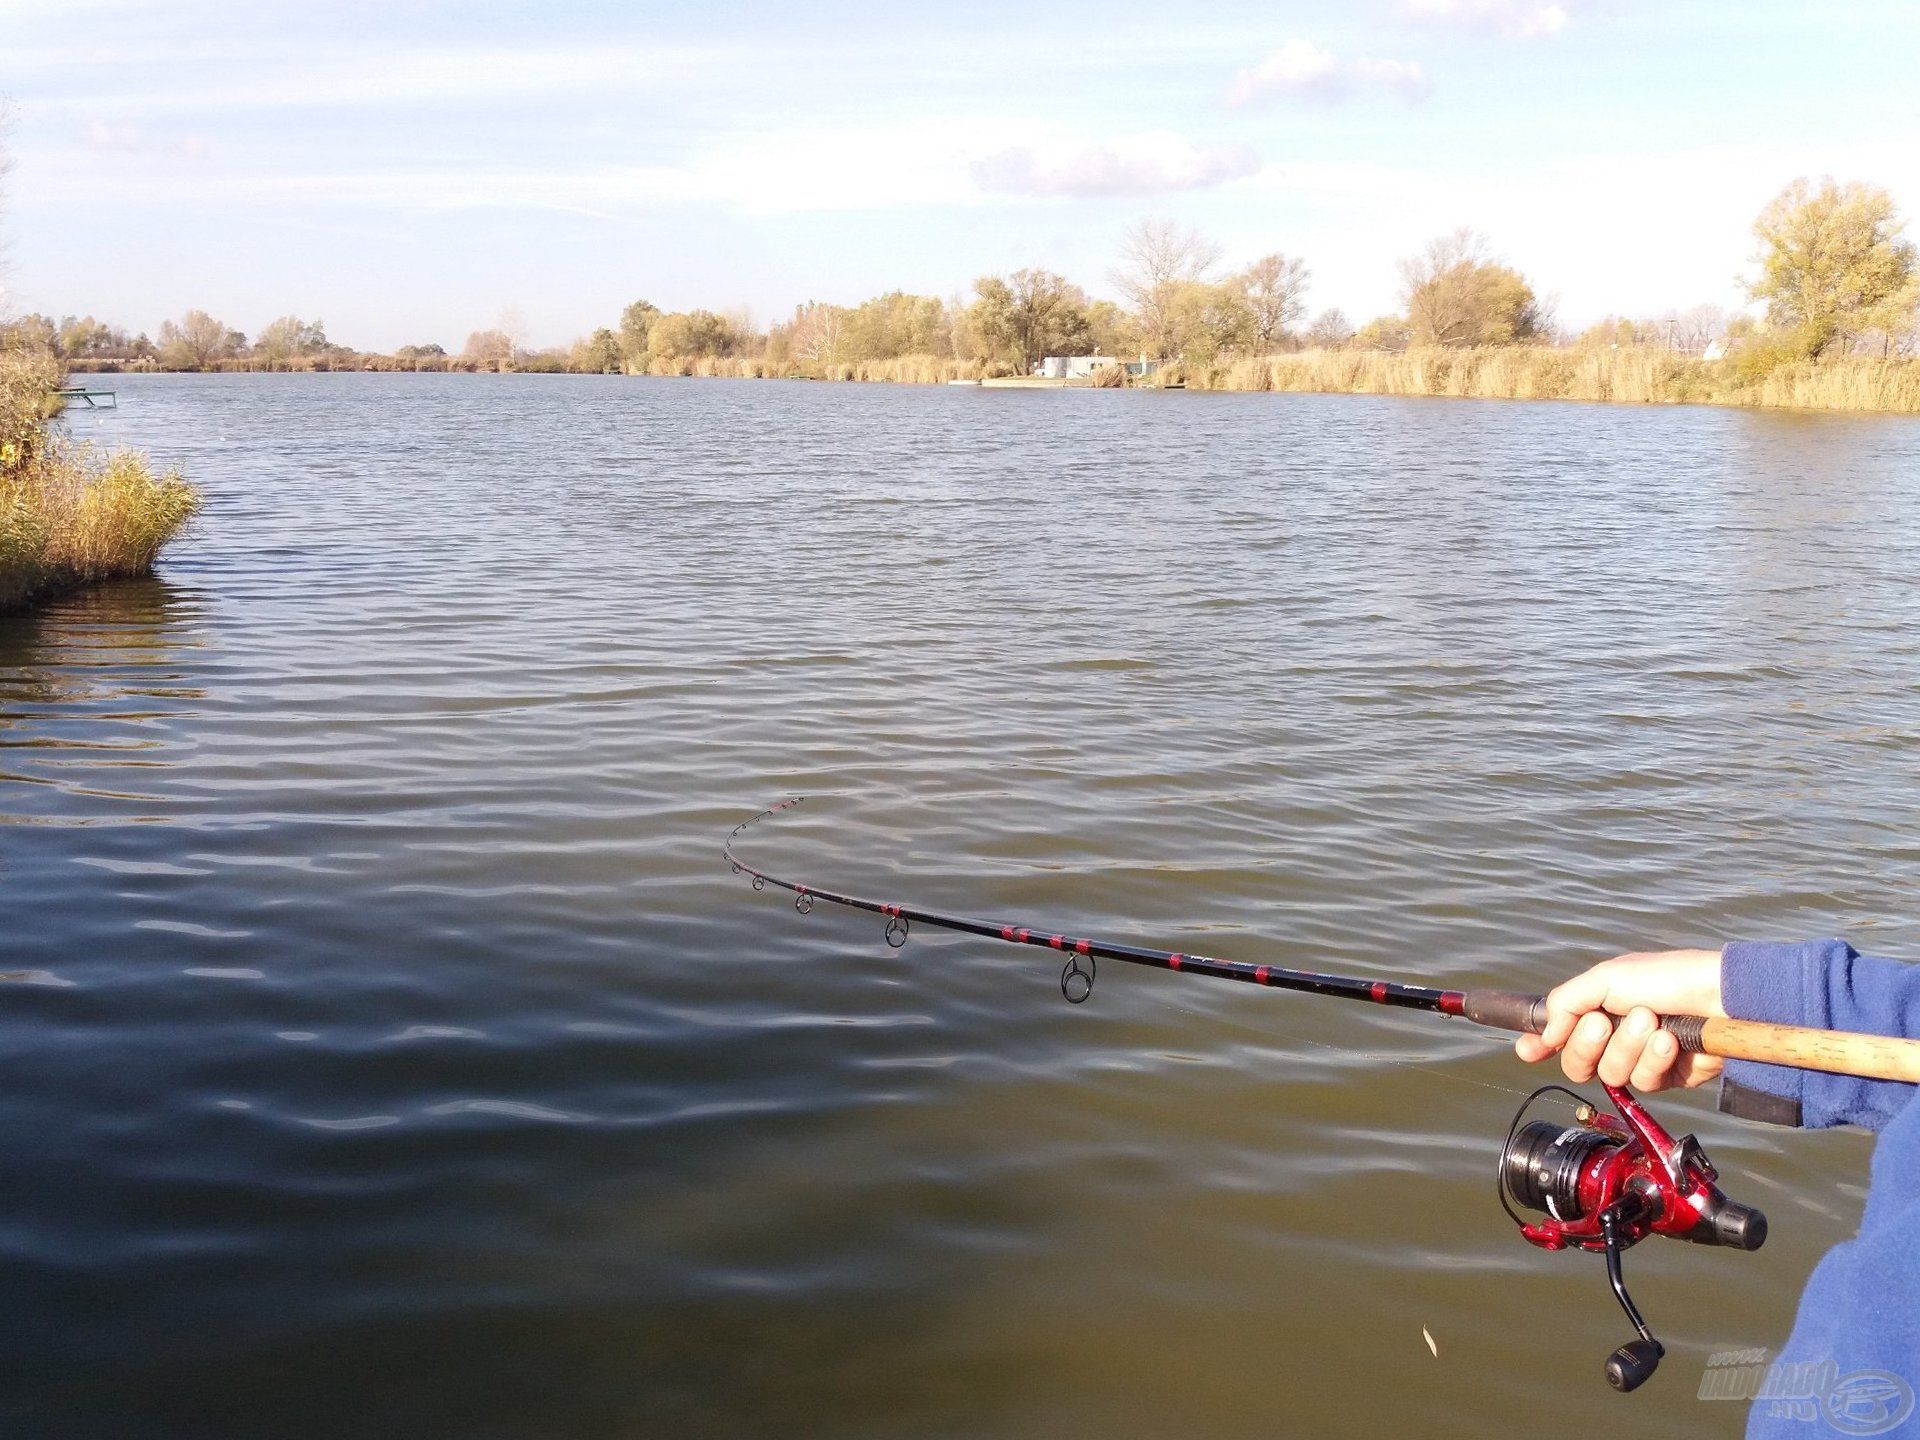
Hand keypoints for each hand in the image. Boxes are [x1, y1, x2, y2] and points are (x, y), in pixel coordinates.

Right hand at [1513, 949, 1725, 1090]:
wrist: (1721, 997)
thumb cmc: (1665, 978)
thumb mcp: (1606, 978)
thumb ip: (1565, 1003)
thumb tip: (1543, 1037)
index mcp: (1595, 1008)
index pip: (1558, 1033)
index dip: (1539, 1043)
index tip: (1527, 1050)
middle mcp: (1613, 1037)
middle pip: (1576, 1064)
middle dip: (1587, 1044)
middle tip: (1603, 1022)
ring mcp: (1639, 1058)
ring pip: (1610, 1074)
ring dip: (1628, 1046)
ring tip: (1652, 1022)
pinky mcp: (1666, 1077)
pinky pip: (1644, 1082)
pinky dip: (1655, 1059)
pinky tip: (1670, 1042)